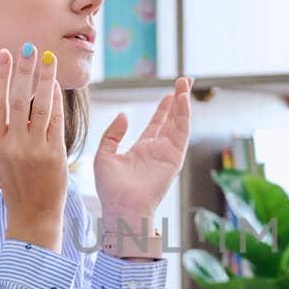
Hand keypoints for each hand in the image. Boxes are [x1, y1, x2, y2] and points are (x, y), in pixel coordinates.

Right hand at [0, 46, 67, 250]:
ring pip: (40, 106)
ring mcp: (35, 149)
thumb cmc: (18, 185)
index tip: (5, 55)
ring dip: (45, 79)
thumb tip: (8, 100)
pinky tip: (57, 86)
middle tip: (29, 47)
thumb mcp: (2, 158)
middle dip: (24, 70)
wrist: (33, 216)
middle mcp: (13, 144)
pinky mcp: (54, 154)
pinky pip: (56, 121)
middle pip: (18, 99)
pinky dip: (57, 102)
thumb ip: (5, 132)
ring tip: (48, 59)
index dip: (0, 76)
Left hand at [93, 77, 191, 231]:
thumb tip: (124, 115)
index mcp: (142, 149)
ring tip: (184, 84)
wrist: (121, 208)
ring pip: (179, 123)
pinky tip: (182, 99)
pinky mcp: (174, 159)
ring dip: (182, 103)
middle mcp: (158, 150)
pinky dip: (183, 115)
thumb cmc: (110, 189)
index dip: (164, 107)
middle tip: (184, 80)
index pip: (157, 123)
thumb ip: (112, 134)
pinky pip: (181, 133)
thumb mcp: (104, 154)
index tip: (170, 92)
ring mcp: (168, 154)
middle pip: (172, 120)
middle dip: (178, 100)